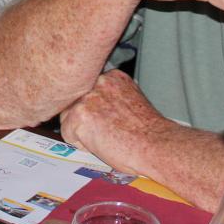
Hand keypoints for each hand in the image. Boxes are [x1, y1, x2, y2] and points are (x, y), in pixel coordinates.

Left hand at [60, 70, 178, 173]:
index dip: (93, 109)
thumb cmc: (149, 132)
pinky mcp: (80, 115)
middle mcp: (98, 81)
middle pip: (74, 101)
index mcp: (113, 77)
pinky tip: (101, 144)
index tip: (104, 118)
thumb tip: (99, 106)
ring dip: (82, 130)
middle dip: (84, 117)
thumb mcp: (132, 101)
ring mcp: (87, 97)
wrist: (156, 145)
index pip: (87, 90)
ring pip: (68, 117)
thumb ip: (112, 97)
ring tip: (106, 137)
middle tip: (104, 130)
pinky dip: (81, 144)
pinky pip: (68, 134)